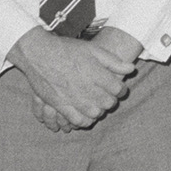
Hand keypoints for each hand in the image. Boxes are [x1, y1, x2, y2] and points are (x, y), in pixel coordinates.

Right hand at [9, 27, 135, 128]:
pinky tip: (85, 116)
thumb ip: (113, 61)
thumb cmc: (67, 49)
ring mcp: (71, 96)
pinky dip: (83, 121)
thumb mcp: (93, 49)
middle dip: (111, 101)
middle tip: (109, 98)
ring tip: (98, 106)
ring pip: (93, 113)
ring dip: (99, 111)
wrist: (39, 53)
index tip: (120, 89)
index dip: (121, 90)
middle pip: (107, 102)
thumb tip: (131, 69)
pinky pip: (75, 119)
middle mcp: (85, 86)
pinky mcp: (59, 104)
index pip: (117, 88)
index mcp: (95, 72)